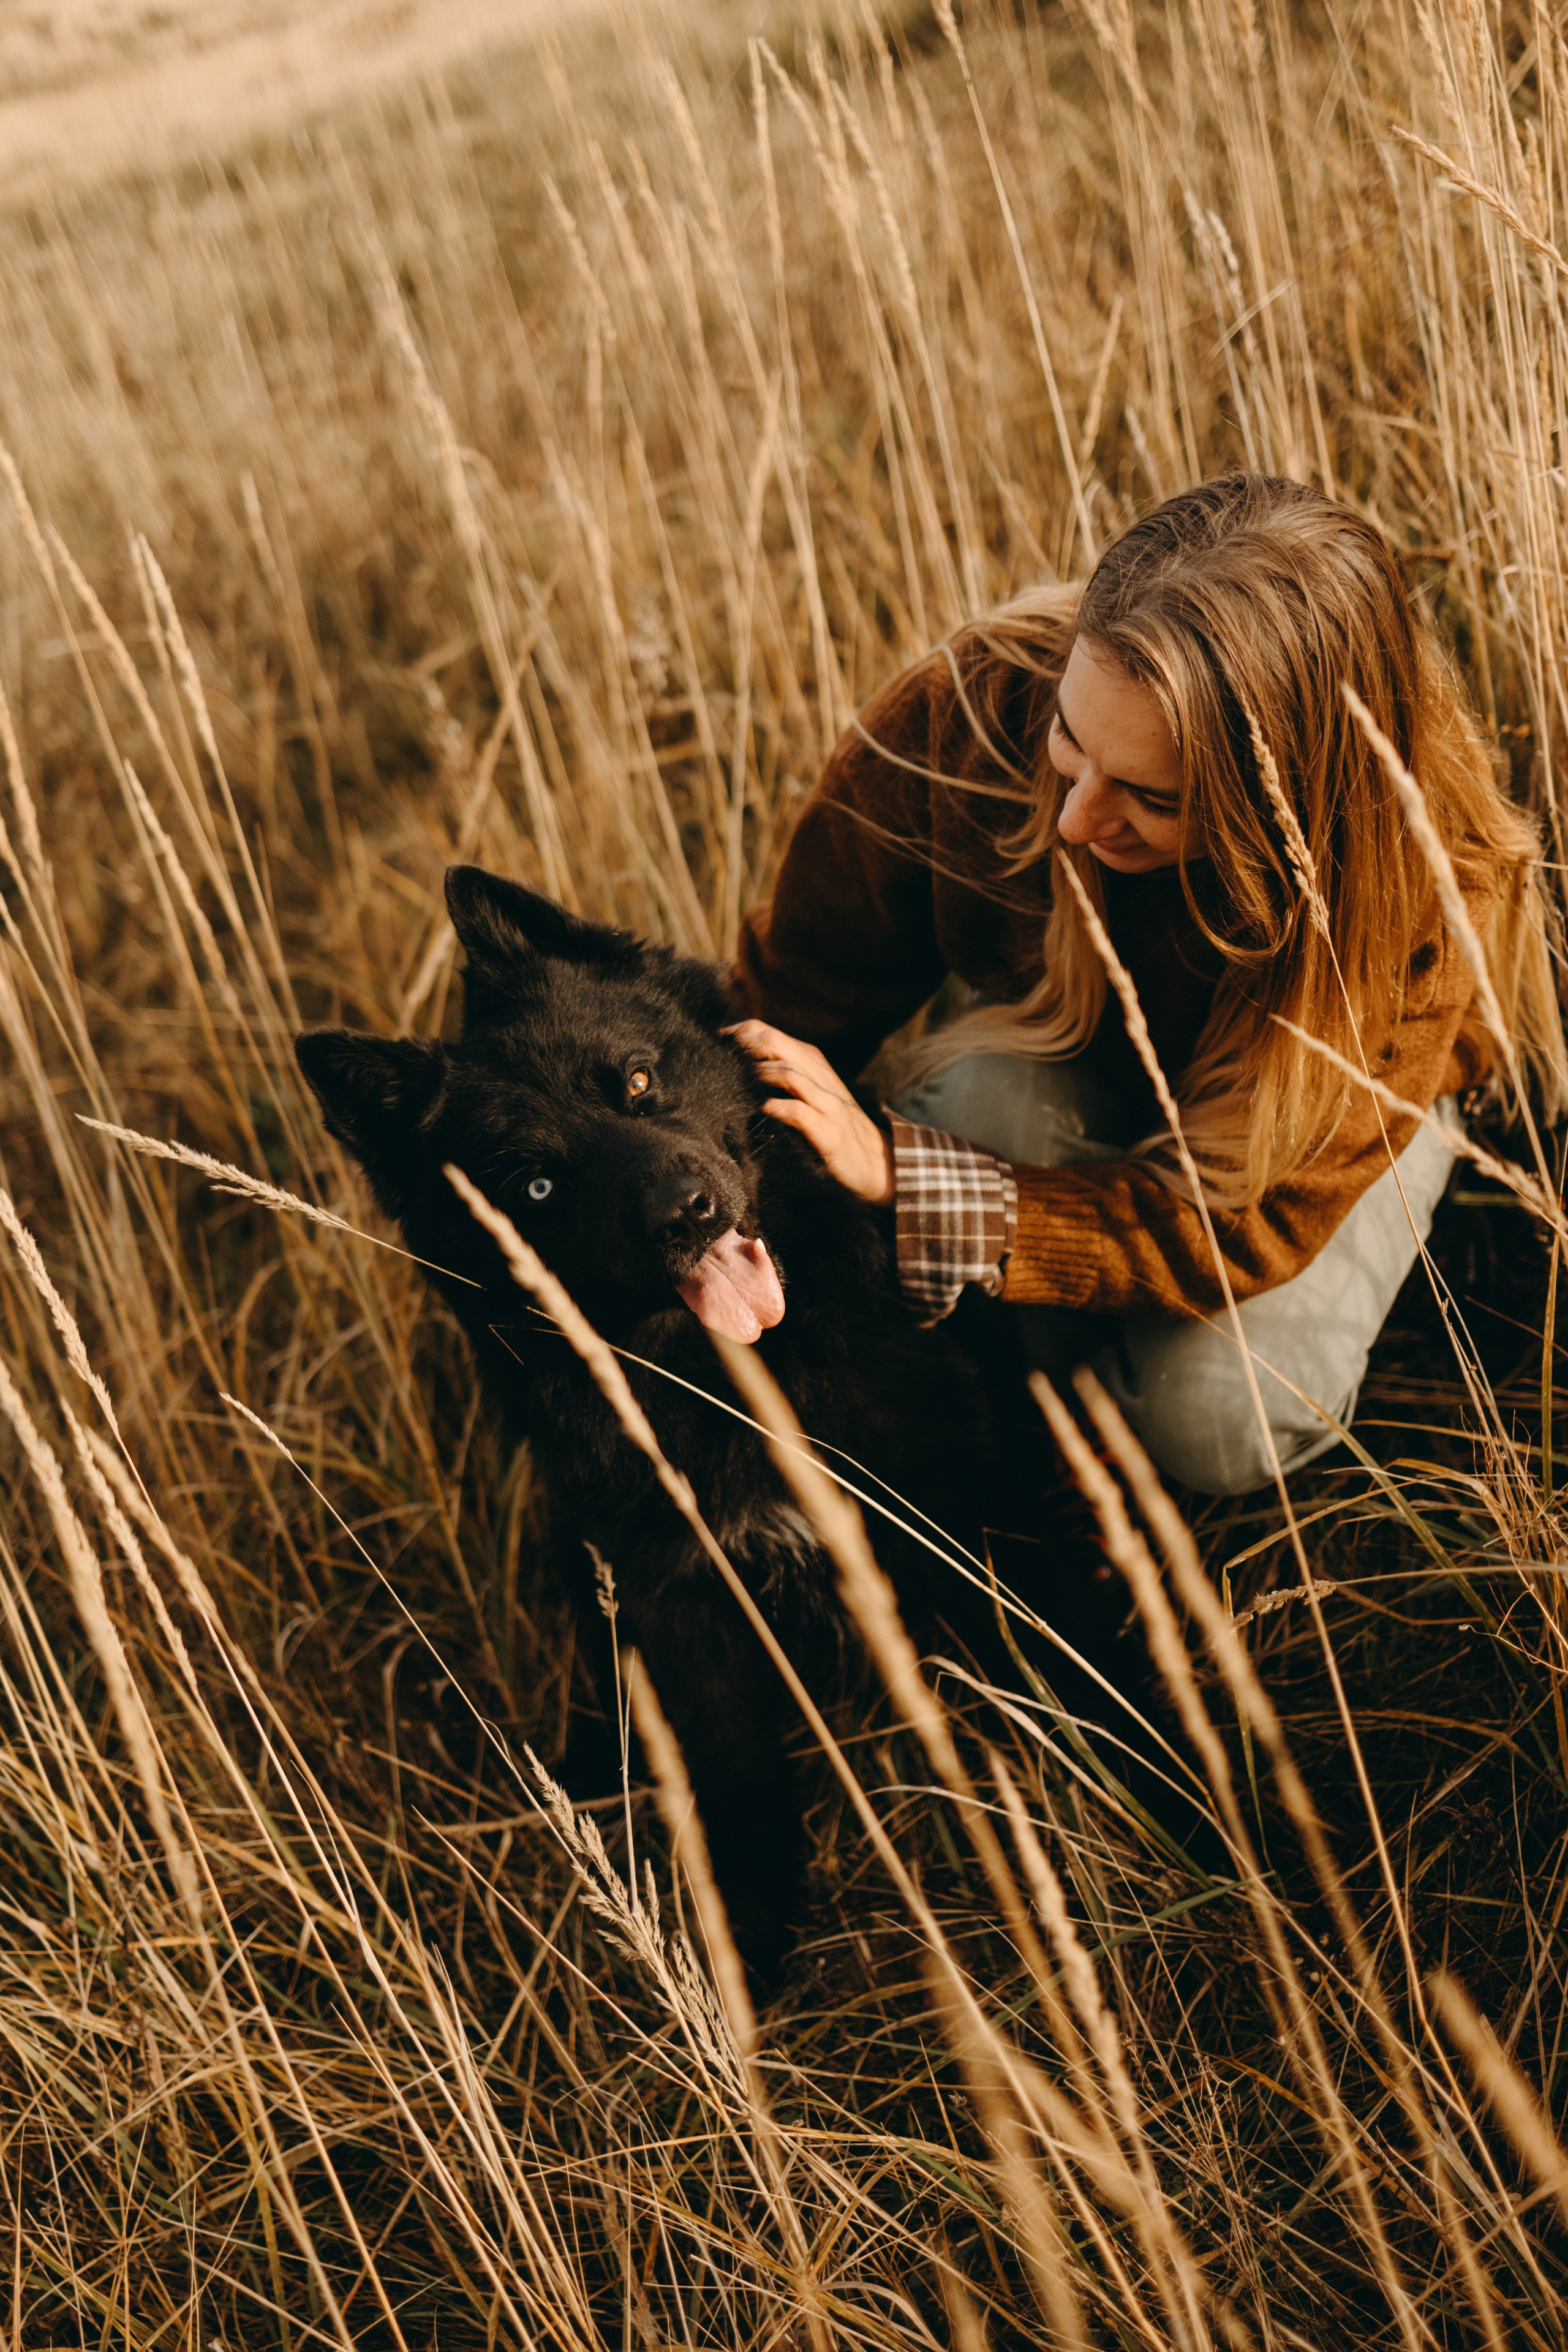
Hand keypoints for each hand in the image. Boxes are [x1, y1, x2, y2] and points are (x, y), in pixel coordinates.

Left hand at [725, 1020, 895, 1206]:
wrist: (879, 1165)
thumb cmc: (835, 1129)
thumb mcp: (811, 1095)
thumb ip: (782, 1077)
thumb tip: (739, 1066)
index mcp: (812, 1064)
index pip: (769, 1033)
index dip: (738, 1034)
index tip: (714, 1044)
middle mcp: (820, 1078)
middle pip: (776, 1045)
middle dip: (742, 1046)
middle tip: (718, 1058)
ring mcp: (828, 1105)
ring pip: (790, 1073)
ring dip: (759, 1074)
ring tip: (738, 1081)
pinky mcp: (831, 1134)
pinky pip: (801, 1114)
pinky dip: (778, 1109)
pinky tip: (762, 1110)